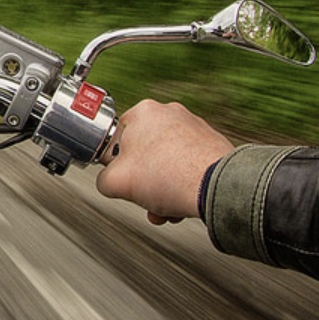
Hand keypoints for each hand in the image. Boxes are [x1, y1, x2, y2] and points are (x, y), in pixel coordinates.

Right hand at [95, 99, 233, 224]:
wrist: (215, 186)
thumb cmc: (168, 176)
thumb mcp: (114, 182)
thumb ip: (103, 180)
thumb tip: (108, 182)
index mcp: (142, 112)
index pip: (116, 138)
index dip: (116, 164)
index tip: (122, 179)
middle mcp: (169, 112)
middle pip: (144, 152)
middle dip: (143, 181)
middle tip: (144, 198)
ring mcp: (193, 126)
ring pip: (166, 161)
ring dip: (162, 186)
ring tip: (165, 207)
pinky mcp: (212, 143)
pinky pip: (187, 164)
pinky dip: (182, 183)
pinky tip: (181, 202)